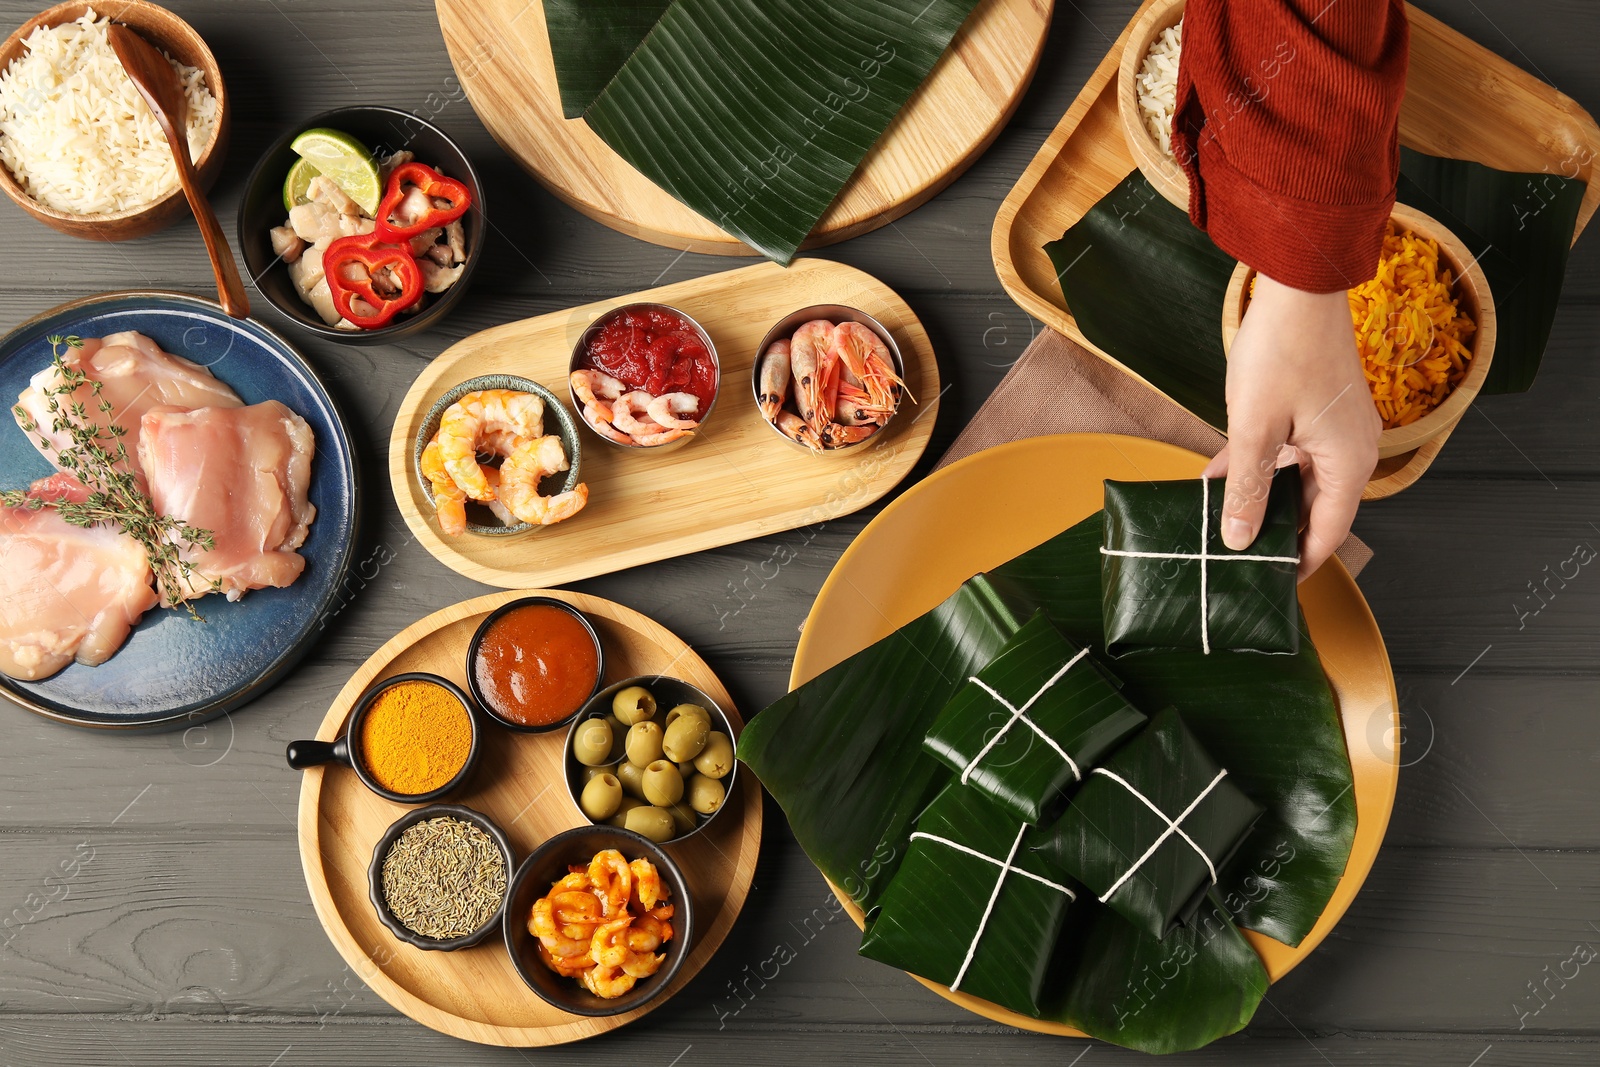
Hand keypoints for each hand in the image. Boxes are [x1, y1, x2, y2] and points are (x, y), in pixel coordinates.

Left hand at [1203, 273, 1380, 580]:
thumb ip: (1246, 489)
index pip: (1329, 533)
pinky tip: (1216, 479)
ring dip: (1259, 498)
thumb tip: (1237, 540)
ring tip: (1221, 525)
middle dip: (1275, 533)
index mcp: (1349, 463)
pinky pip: (1287, 452)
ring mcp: (1334, 428)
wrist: (1298, 285)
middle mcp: (1350, 449)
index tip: (1271, 587)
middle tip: (1238, 562)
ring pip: (1296, 481)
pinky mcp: (1315, 409)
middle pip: (1314, 509)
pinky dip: (1257, 467)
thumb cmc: (1283, 352)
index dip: (1299, 563)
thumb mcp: (1254, 430)